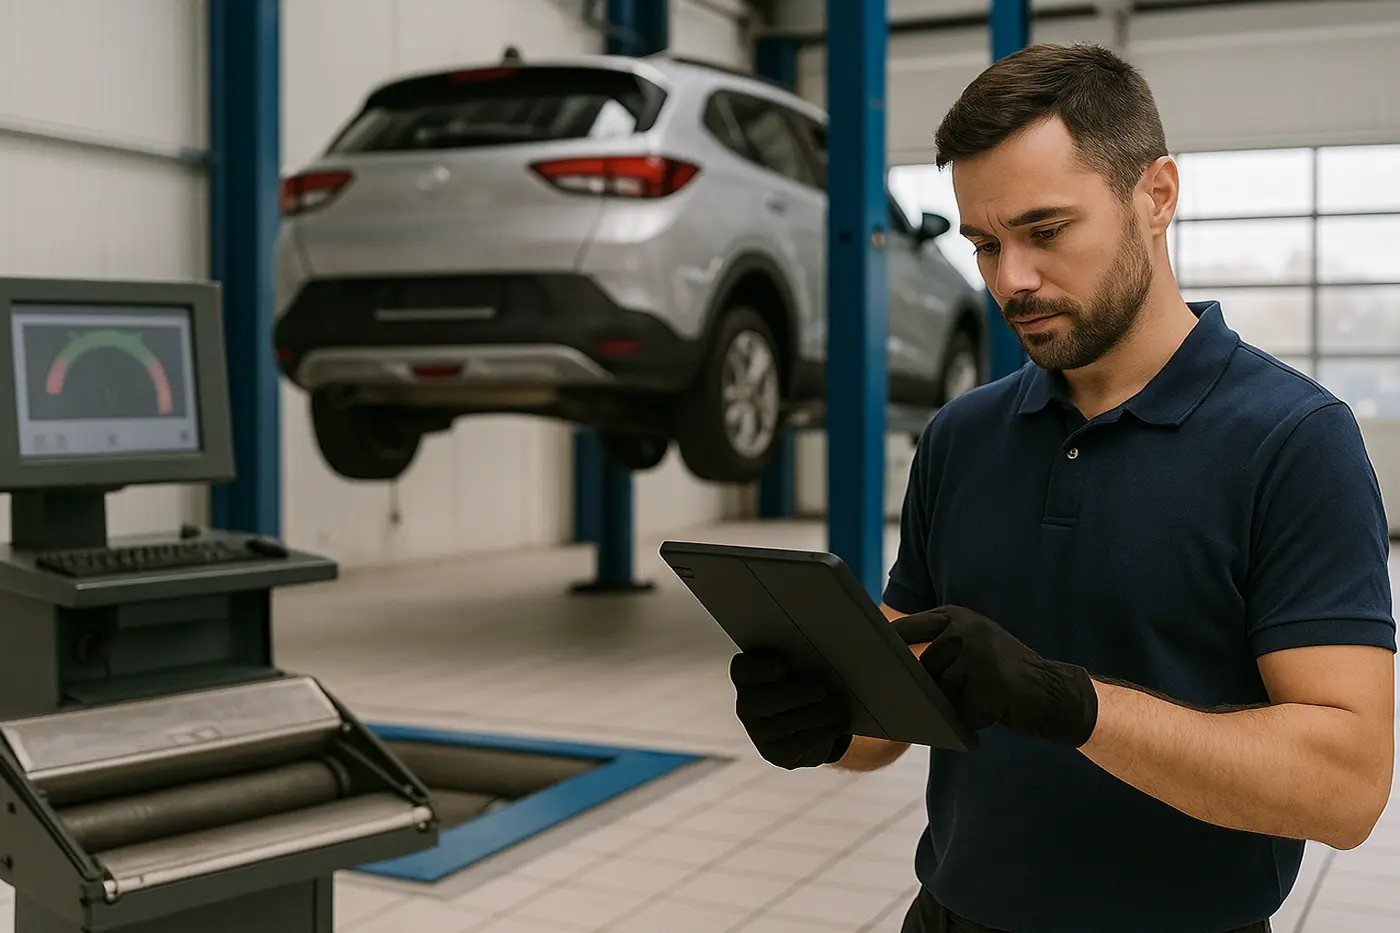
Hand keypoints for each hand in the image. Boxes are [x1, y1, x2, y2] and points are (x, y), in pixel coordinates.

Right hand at [730, 650, 852, 768]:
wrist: (808, 720)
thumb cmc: (804, 681)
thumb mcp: (799, 666)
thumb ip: (801, 659)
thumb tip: (823, 659)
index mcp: (747, 675)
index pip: (742, 670)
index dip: (760, 668)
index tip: (783, 665)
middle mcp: (746, 705)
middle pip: (762, 701)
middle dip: (795, 694)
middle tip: (821, 688)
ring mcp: (758, 733)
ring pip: (783, 726)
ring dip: (815, 715)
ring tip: (836, 709)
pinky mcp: (776, 754)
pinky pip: (797, 745)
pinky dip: (820, 734)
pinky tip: (836, 725)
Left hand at [892, 606, 1098, 746]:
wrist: (1050, 691)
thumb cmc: (1000, 670)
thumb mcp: (970, 641)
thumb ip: (935, 642)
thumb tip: (884, 659)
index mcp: (956, 616)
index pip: (904, 629)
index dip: (884, 645)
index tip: (863, 656)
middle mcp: (966, 632)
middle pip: (922, 670)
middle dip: (933, 687)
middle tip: (965, 689)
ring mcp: (978, 659)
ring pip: (939, 694)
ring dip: (954, 704)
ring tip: (982, 694)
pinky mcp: (988, 689)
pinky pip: (960, 713)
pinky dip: (971, 719)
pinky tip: (992, 708)